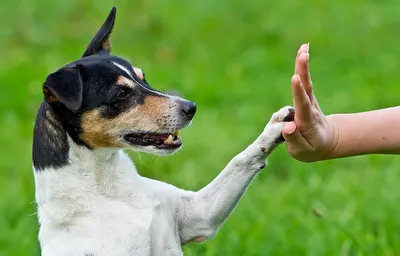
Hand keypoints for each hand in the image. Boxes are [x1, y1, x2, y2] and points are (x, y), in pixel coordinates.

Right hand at [282, 44, 338, 161]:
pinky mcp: (307, 96)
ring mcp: (310, 101)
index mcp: (307, 122)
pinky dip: (303, 66)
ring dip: (303, 65)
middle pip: (307, 89)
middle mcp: (310, 108)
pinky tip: (303, 50)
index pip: (302, 106)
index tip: (295, 79)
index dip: (298, 92)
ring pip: (306, 82)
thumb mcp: (302, 151)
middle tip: (303, 55)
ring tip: (303, 48)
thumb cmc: (311, 148)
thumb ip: (294, 139)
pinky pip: (304, 80)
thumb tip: (288, 126)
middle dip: (303, 72)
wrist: (326, 141)